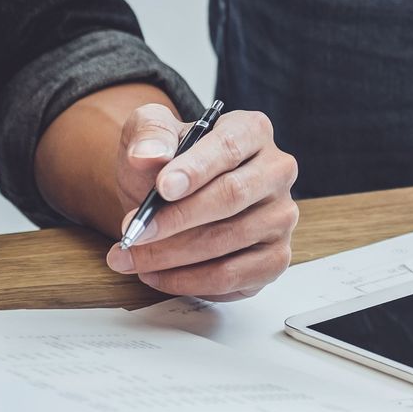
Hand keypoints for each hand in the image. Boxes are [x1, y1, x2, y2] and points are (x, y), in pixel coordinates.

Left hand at [105, 105, 299, 298]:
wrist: (172, 199)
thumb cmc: (168, 164)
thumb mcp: (150, 132)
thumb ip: (149, 135)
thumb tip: (147, 155)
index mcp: (252, 130)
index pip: (229, 148)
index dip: (195, 170)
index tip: (162, 189)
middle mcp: (276, 171)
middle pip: (232, 196)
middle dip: (176, 219)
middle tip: (134, 232)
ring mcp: (281, 217)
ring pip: (228, 240)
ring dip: (172, 255)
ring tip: (131, 256)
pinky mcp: (275, 257)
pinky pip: (232, 276)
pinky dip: (188, 281)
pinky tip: (156, 274)